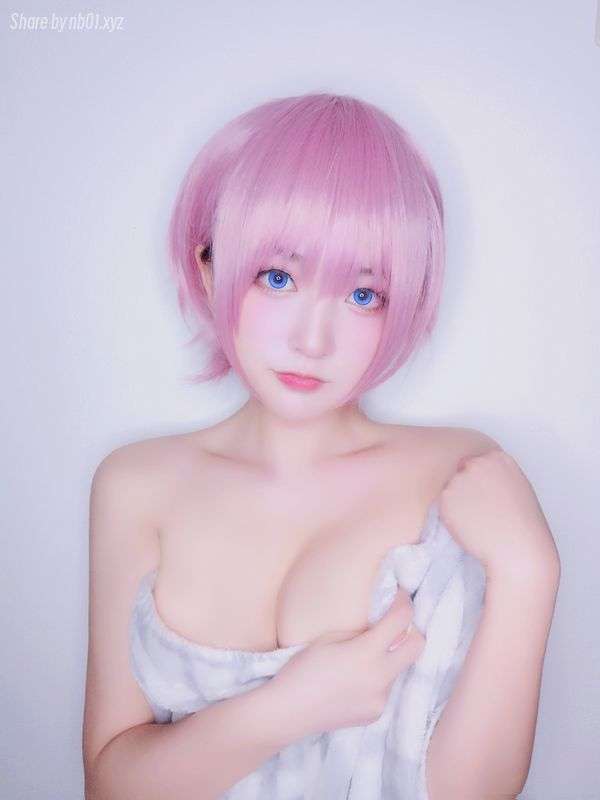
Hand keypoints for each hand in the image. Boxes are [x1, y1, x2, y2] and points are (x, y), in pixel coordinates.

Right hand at [269, 589, 425, 737]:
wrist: (288, 712)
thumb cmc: (302, 669)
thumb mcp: (329, 639)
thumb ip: (360, 631)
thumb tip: (380, 624)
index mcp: (367, 653)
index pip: (400, 620)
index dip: (404, 602)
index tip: (400, 595)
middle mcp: (380, 677)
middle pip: (418, 646)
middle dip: (412, 630)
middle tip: (395, 624)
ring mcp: (380, 699)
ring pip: (399, 669)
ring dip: (389, 658)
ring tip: (362, 658)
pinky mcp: (375, 713)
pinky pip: (385, 688)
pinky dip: (376, 679)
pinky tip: (353, 681)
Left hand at [439, 447, 560, 578]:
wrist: (516, 547)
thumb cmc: (522, 522)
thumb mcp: (515, 485)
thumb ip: (494, 474)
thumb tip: (474, 471)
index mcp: (497, 458)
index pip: (477, 463)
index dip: (481, 483)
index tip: (490, 498)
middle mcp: (477, 464)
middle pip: (462, 473)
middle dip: (467, 489)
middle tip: (484, 511)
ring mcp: (460, 480)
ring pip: (452, 489)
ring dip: (459, 503)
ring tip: (480, 519)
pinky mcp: (446, 498)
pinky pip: (444, 505)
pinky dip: (452, 516)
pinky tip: (471, 526)